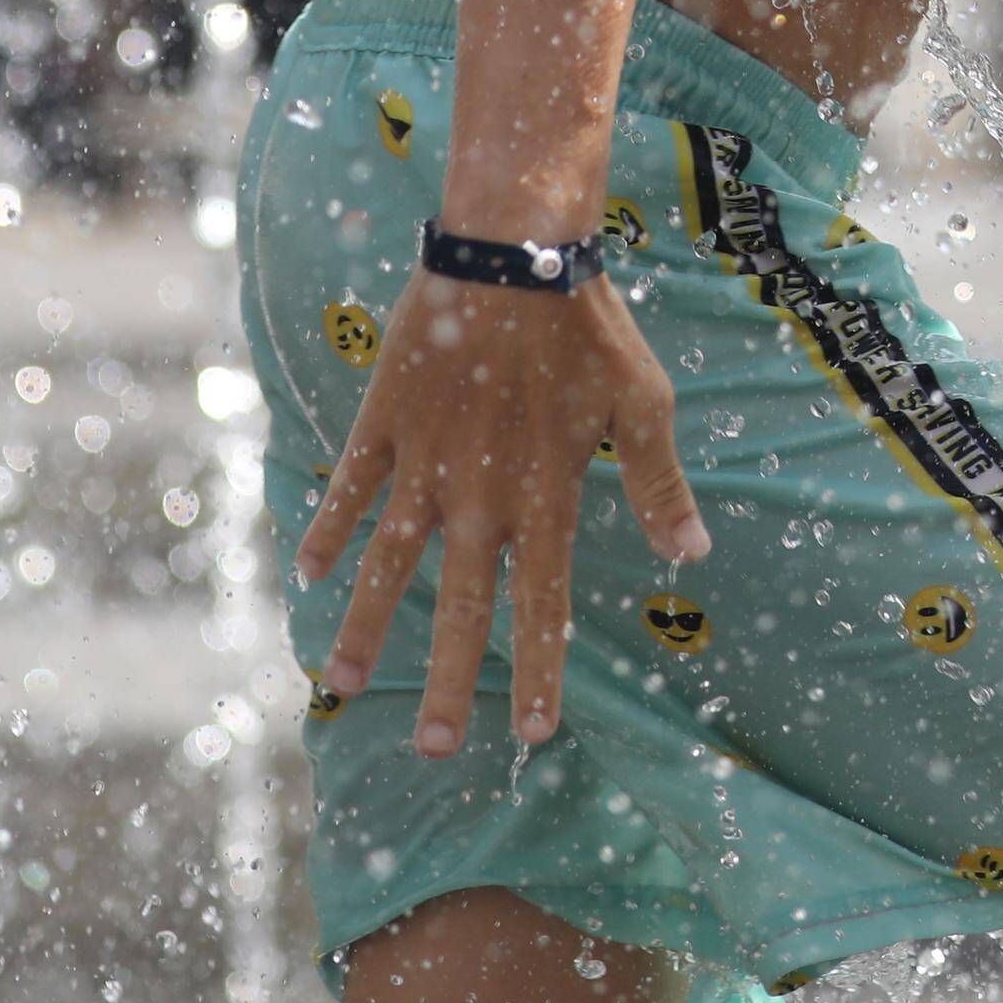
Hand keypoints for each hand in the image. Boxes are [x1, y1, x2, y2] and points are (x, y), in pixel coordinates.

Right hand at [296, 271, 707, 757]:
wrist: (516, 250)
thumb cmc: (591, 327)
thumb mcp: (643, 404)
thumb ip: (660, 485)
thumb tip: (693, 554)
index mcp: (546, 496)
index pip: (543, 605)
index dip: (538, 670)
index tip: (533, 733)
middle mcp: (481, 495)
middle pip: (462, 606)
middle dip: (450, 684)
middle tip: (436, 752)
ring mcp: (426, 463)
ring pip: (390, 564)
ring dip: (369, 628)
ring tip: (341, 689)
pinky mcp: (386, 424)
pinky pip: (351, 490)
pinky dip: (330, 531)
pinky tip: (310, 576)